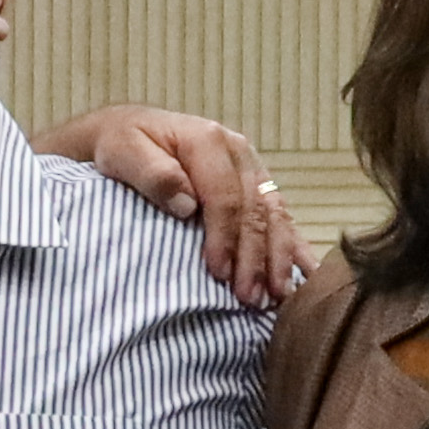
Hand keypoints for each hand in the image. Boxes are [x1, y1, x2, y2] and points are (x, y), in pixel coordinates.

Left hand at [44, 106, 306, 308]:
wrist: (130, 130)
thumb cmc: (122, 145)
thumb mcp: (122, 151)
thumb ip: (152, 174)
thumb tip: (186, 204)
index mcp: (208, 141)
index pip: (224, 197)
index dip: (224, 237)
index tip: (219, 274)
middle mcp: (238, 152)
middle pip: (254, 211)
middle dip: (256, 258)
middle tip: (251, 298)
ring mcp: (251, 167)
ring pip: (274, 215)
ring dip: (278, 257)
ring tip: (278, 295)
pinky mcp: (256, 183)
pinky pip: (280, 215)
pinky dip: (293, 244)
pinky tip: (306, 272)